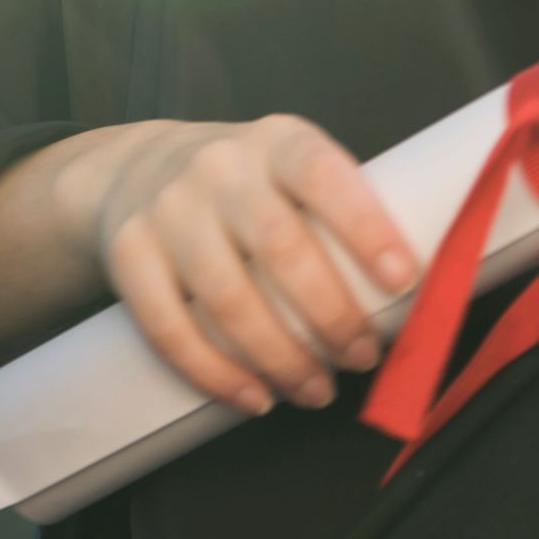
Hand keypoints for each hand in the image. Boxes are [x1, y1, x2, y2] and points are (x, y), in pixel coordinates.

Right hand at [77, 114, 420, 414]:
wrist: (131, 170)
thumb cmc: (243, 185)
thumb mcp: (286, 169)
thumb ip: (335, 214)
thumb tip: (411, 299)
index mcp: (275, 142)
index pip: (322, 172)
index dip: (364, 226)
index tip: (404, 280)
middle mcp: (218, 167)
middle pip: (278, 246)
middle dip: (329, 314)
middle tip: (361, 358)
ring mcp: (166, 209)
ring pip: (226, 295)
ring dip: (279, 356)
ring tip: (315, 391)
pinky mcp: (128, 253)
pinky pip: (167, 325)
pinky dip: (213, 372)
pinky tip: (253, 397)